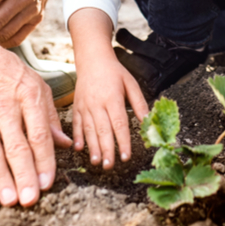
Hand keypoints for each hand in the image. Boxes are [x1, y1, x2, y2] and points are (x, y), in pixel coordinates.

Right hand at [0, 17, 71, 206]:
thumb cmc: (10, 74)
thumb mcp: (37, 86)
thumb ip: (50, 118)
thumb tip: (65, 145)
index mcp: (29, 96)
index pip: (39, 134)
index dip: (44, 161)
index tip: (47, 183)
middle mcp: (5, 106)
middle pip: (16, 146)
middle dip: (24, 175)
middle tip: (30, 198)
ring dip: (1, 177)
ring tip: (9, 198)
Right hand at [72, 55, 148, 169]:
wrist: (92, 59)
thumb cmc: (114, 73)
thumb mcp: (131, 84)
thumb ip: (139, 104)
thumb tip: (148, 122)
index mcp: (113, 98)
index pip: (119, 124)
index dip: (123, 141)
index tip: (127, 156)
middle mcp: (97, 104)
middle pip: (103, 130)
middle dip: (106, 149)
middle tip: (109, 165)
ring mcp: (85, 106)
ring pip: (89, 130)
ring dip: (92, 147)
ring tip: (96, 162)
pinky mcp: (76, 107)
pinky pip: (76, 124)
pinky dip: (76, 136)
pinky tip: (78, 148)